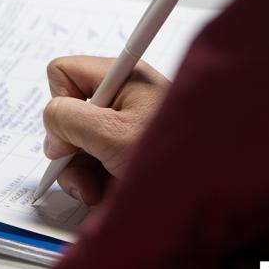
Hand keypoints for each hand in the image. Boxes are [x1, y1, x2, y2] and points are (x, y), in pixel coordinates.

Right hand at [42, 55, 169, 204]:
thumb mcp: (112, 134)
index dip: (60, 104)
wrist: (215, 190)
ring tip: (103, 191)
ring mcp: (124, 128)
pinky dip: (97, 183)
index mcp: (122, 77)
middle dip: (72, 151)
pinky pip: (95, 164)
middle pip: (68, 115)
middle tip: (88, 171)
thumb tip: (52, 124)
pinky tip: (113, 194)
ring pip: (78, 146)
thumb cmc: (178, 158)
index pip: (64, 73)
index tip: (72, 135)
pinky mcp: (127, 153)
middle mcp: (122, 98)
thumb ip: (69, 120)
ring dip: (83, 174)